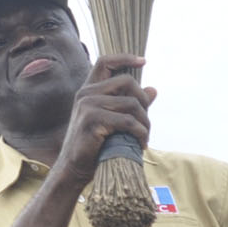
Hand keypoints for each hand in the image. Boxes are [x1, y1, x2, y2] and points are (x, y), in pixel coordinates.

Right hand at [49, 55, 157, 191]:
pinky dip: (140, 133)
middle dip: (144, 101)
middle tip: (146, 122)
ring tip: (144, 137)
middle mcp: (85, 94)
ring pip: (131, 104)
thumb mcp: (114, 121)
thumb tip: (153, 89)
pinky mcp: (92, 121)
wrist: (74, 169)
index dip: (125, 58)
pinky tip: (140, 143)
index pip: (105, 62)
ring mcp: (87, 106)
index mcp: (88, 91)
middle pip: (127, 82)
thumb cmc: (94, 146)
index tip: (143, 61)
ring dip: (144, 122)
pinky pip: (127, 121)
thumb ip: (130, 104)